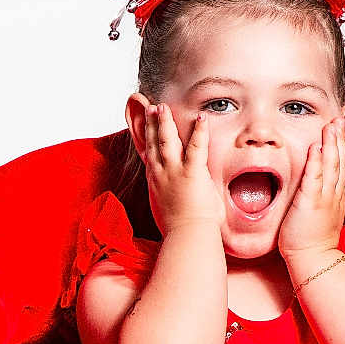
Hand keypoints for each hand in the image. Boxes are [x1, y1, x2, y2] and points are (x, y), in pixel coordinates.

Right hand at [143, 102, 224, 232]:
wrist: (186, 237)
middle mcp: (160, 174)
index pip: (148, 154)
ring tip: (163, 106)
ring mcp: (174, 172)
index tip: (143, 124)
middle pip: (153, 142)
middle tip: (151, 107)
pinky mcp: (191, 174)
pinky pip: (195, 148)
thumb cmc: (180, 230)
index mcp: (155, 182)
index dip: (145, 137)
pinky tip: (201, 119)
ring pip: (167, 140)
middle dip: (152, 123)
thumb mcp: (167, 210)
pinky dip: (199, 132)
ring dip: (165, 122)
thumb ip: (169, 198)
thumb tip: (172, 199)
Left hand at [277, 116, 344, 260]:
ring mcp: (323, 198)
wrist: (314, 259)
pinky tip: (316, 148)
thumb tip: (319, 181)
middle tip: (341, 115)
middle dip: (341, 136)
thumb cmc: (314, 239)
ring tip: (331, 124)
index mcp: (335, 194)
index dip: (343, 141)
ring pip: (331, 165)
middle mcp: (333, 193)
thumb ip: (321, 193)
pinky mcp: (310, 204)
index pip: (341, 162)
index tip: (344, 121)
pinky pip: (314, 180)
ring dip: (332, 143)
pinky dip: (316, 164)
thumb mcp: (322, 211)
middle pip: (340, 159)